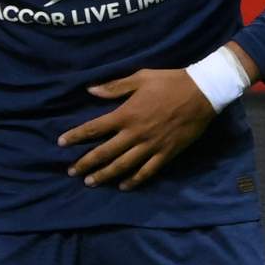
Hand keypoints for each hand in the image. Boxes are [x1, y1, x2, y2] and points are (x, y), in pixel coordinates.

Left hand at [56, 69, 215, 190]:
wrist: (203, 93)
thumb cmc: (170, 82)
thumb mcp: (140, 78)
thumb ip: (114, 87)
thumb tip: (90, 91)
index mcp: (126, 113)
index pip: (95, 128)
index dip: (76, 136)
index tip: (61, 143)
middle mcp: (136, 133)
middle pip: (105, 152)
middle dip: (86, 163)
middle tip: (70, 172)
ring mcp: (152, 145)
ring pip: (124, 165)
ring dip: (105, 175)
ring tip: (90, 183)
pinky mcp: (167, 153)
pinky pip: (148, 171)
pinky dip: (135, 180)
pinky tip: (123, 186)